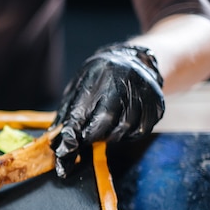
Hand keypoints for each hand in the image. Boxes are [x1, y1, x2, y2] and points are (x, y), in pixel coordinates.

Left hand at [51, 44, 164, 177]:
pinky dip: (129, 134)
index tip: (65, 149)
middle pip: (104, 122)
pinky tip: (122, 126)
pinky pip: (141, 131)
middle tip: (87, 137)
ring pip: (124, 129)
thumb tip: (54, 137)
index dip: (72, 134)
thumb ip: (67, 110)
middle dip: (92, 136)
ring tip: (106, 127)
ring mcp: (142, 95)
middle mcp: (122, 84)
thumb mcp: (78, 84)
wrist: (135, 60)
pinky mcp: (156, 105)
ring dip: (111, 136)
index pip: (81, 113)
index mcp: (97, 78)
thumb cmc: (100, 76)